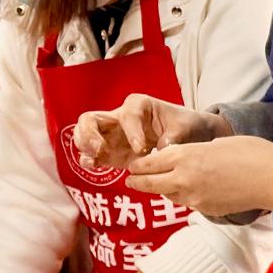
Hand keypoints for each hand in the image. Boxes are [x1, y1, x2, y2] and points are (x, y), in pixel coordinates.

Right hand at [72, 94, 221, 172]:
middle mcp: (119, 117)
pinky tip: (95, 167)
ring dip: (85, 148)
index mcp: (138, 105)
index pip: (127, 115)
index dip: (132, 132)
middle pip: (90, 119)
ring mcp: (112, 135)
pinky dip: (89, 160)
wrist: (188, 136)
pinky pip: (92, 155)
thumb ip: (174, 138)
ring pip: (84, 135)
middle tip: (101, 150)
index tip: (142, 150)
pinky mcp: (111, 152)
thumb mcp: (186, 128)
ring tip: (96, 161)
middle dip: (90, 134)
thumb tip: (162, 150)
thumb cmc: (185, 126)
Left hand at [127, 135, 272, 219]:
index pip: (148, 164)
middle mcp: (184, 180)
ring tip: (162, 183)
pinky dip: (184, 196)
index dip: (138, 166)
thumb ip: (192, 152)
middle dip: (138, 182)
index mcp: (184, 157)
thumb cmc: (249, 152)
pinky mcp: (207, 210)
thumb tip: (182, 160)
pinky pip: (188, 202)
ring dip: (163, 189)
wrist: (272, 178)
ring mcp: (195, 198)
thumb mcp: (214, 143)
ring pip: (169, 195)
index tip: (132, 166)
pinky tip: (192, 189)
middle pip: (149, 185)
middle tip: (131, 180)